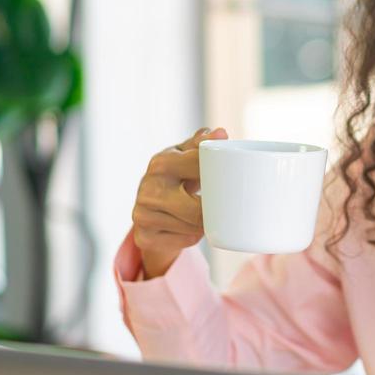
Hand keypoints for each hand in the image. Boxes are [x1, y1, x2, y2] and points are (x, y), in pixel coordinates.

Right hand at [130, 126, 227, 278]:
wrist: (149, 207)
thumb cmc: (176, 175)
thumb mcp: (186, 155)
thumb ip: (203, 143)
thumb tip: (222, 133)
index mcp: (161, 163)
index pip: (200, 168)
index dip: (220, 176)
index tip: (232, 180)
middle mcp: (148, 189)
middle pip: (197, 210)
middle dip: (213, 210)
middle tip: (223, 205)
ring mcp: (143, 215)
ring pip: (193, 228)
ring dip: (205, 224)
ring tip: (204, 214)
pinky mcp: (145, 237)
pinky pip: (185, 241)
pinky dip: (193, 236)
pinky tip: (189, 227)